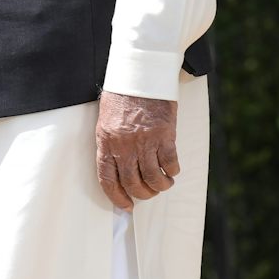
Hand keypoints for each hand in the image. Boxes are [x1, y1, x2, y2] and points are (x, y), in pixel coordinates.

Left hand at [94, 90, 178, 210]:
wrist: (141, 73)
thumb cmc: (123, 94)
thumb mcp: (106, 120)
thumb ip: (110, 143)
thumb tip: (118, 169)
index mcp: (106, 141)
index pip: (107, 179)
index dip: (116, 196)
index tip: (125, 205)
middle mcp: (124, 145)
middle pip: (132, 182)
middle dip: (142, 194)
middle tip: (148, 193)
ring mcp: (144, 141)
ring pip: (152, 178)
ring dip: (159, 186)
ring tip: (163, 184)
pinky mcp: (164, 135)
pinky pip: (169, 163)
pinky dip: (172, 172)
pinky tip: (172, 170)